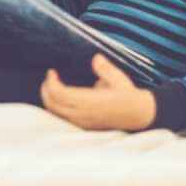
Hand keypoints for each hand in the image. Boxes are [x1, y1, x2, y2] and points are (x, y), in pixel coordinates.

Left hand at [40, 54, 155, 131]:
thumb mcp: (119, 79)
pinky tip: (59, 99)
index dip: (51, 82)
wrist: (139, 116)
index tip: (51, 72)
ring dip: (49, 99)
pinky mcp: (84, 126)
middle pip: (53, 104)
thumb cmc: (128, 96)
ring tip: (51, 87)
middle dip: (46, 90)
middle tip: (49, 78)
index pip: (60, 94)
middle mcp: (84, 114)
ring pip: (55, 113)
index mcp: (91, 102)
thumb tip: (96, 58)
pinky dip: (56, 108)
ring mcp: (83, 122)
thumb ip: (105, 69)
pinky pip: (62, 119)